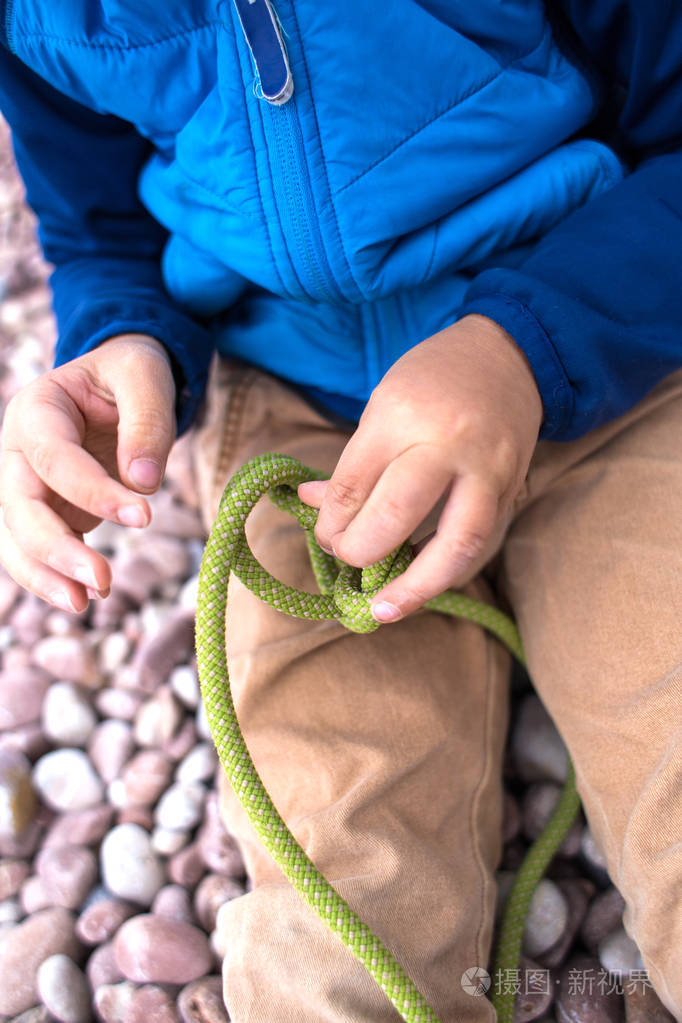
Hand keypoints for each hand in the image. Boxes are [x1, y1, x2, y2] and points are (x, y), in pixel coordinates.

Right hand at [0, 334, 175, 611]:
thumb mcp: (145, 378)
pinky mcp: (44, 512)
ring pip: (16, 538)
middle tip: (102, 581)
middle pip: (20, 506)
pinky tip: (84, 599)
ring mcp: (24, 485)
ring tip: (88, 602)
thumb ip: (147, 422)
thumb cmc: (130, 374)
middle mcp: (17, 450)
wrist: (118, 383)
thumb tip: (144, 483)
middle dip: (56, 548)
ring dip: (46, 574)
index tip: (145, 517)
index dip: (94, 491)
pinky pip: (35, 551)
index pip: (54, 458)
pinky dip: (53, 577)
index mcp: (36, 409)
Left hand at [298, 315, 541, 620]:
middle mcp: (449, 443)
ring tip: (384, 611)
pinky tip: (423, 587)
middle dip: (363, 550)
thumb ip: (353, 462)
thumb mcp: (382, 403)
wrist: (509, 358)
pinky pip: (481, 545)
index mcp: (403, 414)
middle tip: (348, 562)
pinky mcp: (512, 491)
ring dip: (417, 586)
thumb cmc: (433, 379)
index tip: (326, 536)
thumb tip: (309, 505)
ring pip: (457, 541)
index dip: (332, 522)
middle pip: (398, 512)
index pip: (355, 484)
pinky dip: (449, 573)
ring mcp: (488, 470)